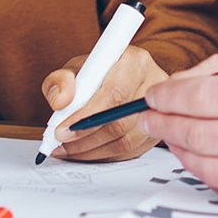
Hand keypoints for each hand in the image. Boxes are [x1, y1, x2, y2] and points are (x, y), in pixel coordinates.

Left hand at [40, 44, 167, 161]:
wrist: (117, 79)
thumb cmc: (97, 73)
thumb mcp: (75, 68)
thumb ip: (60, 81)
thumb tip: (60, 101)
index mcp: (135, 62)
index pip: (114, 94)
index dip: (86, 117)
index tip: (61, 130)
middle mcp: (154, 85)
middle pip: (120, 122)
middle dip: (84, 138)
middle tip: (60, 143)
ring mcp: (158, 110)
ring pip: (126, 142)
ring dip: (91, 151)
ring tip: (68, 149)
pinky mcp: (156, 131)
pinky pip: (130, 152)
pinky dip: (104, 156)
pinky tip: (85, 151)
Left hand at [137, 40, 217, 207]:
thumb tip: (184, 82)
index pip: (203, 97)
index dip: (169, 97)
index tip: (153, 96)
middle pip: (199, 134)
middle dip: (165, 124)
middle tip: (150, 118)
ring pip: (209, 168)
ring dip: (181, 151)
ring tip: (172, 137)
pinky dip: (210, 174)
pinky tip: (204, 159)